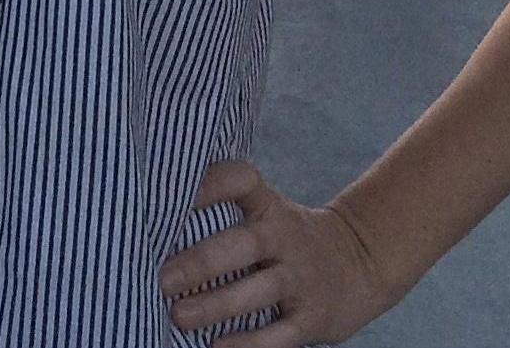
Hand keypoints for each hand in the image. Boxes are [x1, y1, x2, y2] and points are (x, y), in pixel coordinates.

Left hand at [159, 162, 399, 345]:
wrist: (359, 263)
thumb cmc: (286, 236)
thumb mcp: (266, 210)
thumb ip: (225, 208)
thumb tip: (150, 215)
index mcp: (268, 204)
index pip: (241, 179)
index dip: (211, 182)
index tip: (176, 192)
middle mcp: (285, 237)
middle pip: (242, 244)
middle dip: (200, 262)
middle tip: (162, 278)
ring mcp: (301, 278)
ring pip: (257, 291)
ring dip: (215, 305)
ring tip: (177, 315)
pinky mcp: (313, 318)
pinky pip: (279, 334)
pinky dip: (248, 344)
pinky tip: (216, 347)